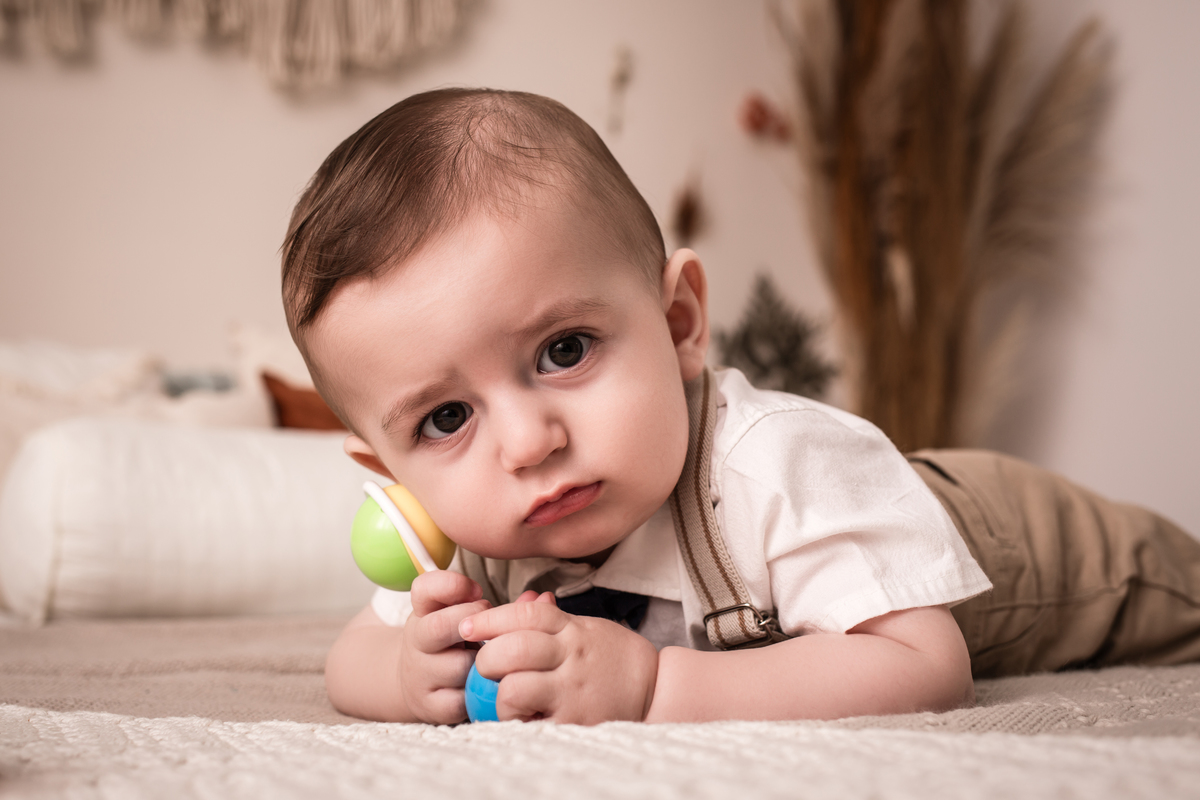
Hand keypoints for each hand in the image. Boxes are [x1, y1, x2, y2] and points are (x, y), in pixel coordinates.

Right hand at [399, 571, 490, 723]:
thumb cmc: (455, 642)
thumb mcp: (464, 616)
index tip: (477, 591)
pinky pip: (463, 700)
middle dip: (476, 624)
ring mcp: (421, 675)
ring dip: (486, 663)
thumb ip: (501, 606)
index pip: (425, 589)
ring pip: (459, 667)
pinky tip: (492, 685)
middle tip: (493, 629)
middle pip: (439, 627)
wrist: (420, 683)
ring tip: (496, 660)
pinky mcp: (431, 706)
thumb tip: (543, 599)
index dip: (453, 586)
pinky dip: (483, 693)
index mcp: (423, 612)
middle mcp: (416, 642)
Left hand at [459, 598, 658, 723]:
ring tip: (502, 697)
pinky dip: (517, 721)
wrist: (654, 688)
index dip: (490, 618)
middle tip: (485, 668)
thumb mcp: (584, 627)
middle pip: (514, 650)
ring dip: (499, 694)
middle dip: (487, 659)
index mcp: (572, 630)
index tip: (468, 625)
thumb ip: (551, 619)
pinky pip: (530, 724)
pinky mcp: (573, 723)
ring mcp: (571, 692)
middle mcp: (571, 657)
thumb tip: (524, 598)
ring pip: (516, 689)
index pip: (525, 615)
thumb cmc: (611, 656)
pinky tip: (520, 717)